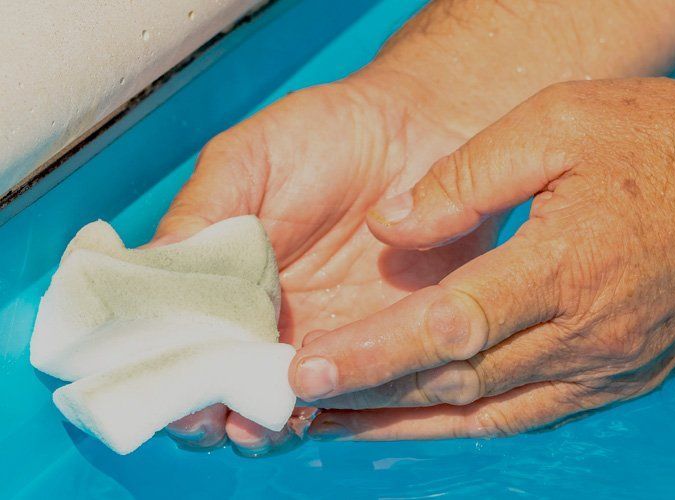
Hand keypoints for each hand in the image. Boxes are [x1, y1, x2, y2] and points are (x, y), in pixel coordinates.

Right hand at [152, 72, 496, 454]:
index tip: (170, 394)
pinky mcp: (383, 346)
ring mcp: (327, 340)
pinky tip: (319, 406)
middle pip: (227, 391)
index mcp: (222, 284)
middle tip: (213, 418)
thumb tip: (147, 269)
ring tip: (263, 420)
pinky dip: (333, 411)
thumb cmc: (324, 136)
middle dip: (213, 417)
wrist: (416, 133)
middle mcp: (269, 322)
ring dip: (267, 425)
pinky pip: (354, 395)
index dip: (168, 378)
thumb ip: (202, 212)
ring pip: (286, 406)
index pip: (181, 347)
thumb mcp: (248, 160)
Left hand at [292, 75, 674, 439]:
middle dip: (372, 393)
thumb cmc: (665, 141)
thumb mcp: (559, 123)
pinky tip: (425, 417)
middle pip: (458, 381)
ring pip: (487, 411)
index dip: (373, 352)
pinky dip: (468, 419)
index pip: (449, 326)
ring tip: (343, 420)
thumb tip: (392, 226)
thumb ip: (466, 179)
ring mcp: (606, 366)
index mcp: (567, 265)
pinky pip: (529, 413)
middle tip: (298, 400)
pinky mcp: (620, 377)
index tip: (308, 370)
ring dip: (410, 418)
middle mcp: (585, 334)